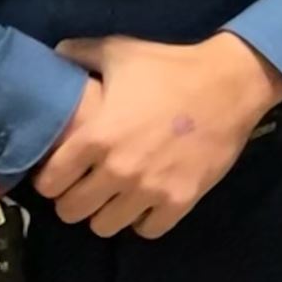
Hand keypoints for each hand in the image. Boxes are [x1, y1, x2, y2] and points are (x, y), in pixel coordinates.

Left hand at [33, 33, 281, 239]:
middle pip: (72, 212)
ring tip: (117, 196)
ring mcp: (149, 188)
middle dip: (75, 199)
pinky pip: (148, 230)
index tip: (63, 171)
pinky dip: (145, 220)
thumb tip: (55, 54)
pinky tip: (148, 202)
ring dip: (108, 212)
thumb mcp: (122, 51)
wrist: (232, 82)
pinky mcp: (180, 199)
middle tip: (89, 185)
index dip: (51, 179)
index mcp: (96, 136)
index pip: (49, 184)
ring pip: (105, 226)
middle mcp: (117, 170)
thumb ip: (81, 53)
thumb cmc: (172, 67)